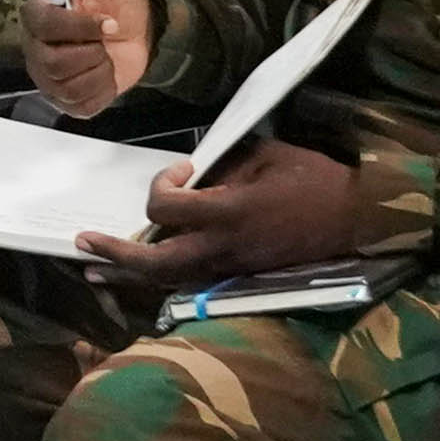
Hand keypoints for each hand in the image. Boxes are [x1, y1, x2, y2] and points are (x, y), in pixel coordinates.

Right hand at [25, 0, 154, 117]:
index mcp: (38, 14)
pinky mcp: (64, 101)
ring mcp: (47, 78)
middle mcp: (35, 48)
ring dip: (100, 69)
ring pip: (68, 85)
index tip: (109, 22)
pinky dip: (103, 89)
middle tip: (108, 40)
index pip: (42, 24)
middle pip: (53, 61)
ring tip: (105, 56)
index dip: (78, 27)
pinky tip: (105, 74)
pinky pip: (80, 104)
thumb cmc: (119, 3)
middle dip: (93, 51)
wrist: (140, 37)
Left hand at [77, 136, 361, 289]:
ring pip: (168, 281)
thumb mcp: (268, 155)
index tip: (180, 171)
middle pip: (154, 263)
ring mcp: (231, 268)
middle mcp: (223, 247)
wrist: (357, 219)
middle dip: (114, 255)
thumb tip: (196, 175)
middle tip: (82, 243)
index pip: (166, 210)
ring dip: (127, 276)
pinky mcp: (241, 277)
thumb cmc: (315, 180)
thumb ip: (225, 165)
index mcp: (229, 212)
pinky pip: (190, 284)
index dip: (160, 188)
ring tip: (93, 271)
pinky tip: (139, 278)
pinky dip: (159, 280)